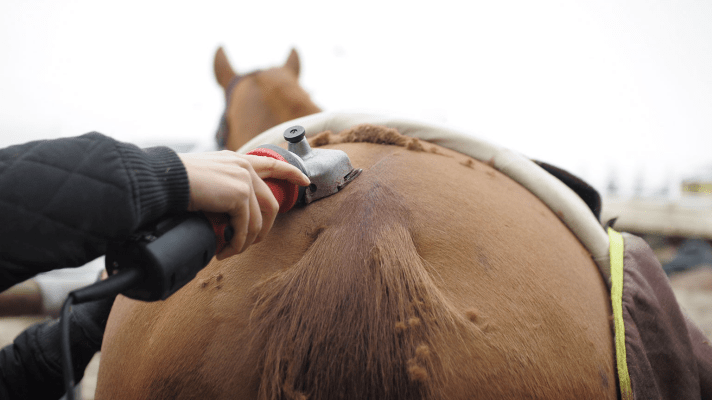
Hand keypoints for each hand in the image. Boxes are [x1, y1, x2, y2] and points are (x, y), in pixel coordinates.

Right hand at [178, 151, 308, 258]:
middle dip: (263, 230)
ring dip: (245, 242)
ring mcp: (244, 180)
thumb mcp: (207, 179)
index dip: (292, 173)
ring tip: (229, 251)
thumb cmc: (176, 182)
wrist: (164, 180)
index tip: (305, 181)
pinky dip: (237, 244)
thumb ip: (224, 188)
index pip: (273, 164)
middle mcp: (245, 167)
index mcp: (239, 160)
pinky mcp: (239, 195)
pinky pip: (245, 228)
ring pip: (257, 222)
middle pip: (271, 205)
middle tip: (246, 245)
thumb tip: (229, 220)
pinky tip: (225, 250)